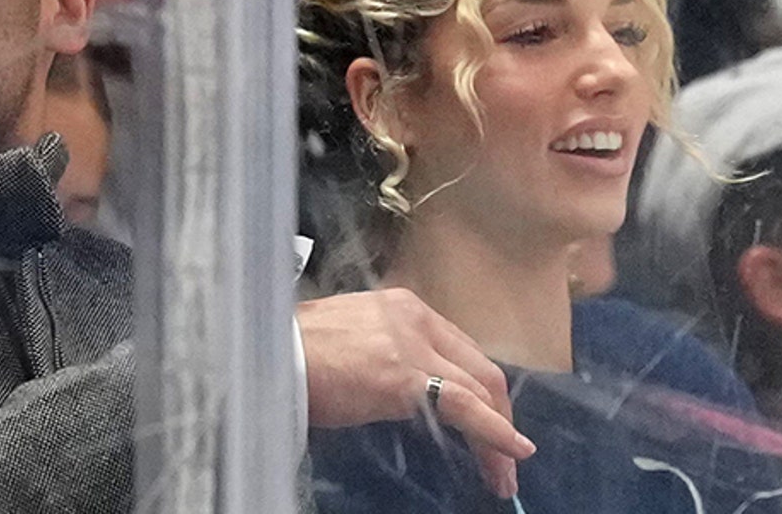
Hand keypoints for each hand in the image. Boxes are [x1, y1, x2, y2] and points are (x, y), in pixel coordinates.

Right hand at [298, 288, 534, 497]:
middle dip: (500, 415)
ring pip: (479, 389)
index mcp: (402, 307)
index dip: (481, 390)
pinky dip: (496, 432)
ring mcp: (415, 346)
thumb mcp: (349, 340)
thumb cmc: (294, 352)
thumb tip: (398, 385)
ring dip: (499, 435)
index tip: (488, 421)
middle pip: (480, 369)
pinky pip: (467, 408)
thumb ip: (383, 354)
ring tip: (505, 474)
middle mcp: (417, 319)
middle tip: (507, 457)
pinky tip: (513, 453)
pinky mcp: (408, 378)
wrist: (269, 355)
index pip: (460, 349)